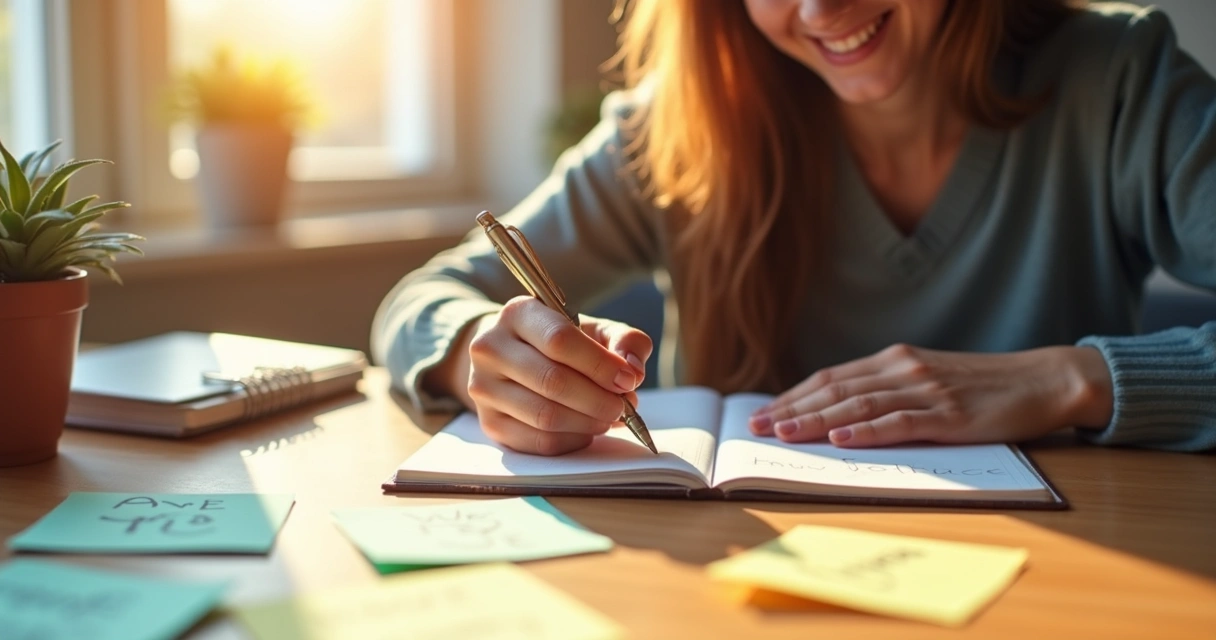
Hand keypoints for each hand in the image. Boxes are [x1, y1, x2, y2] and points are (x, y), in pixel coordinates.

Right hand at [451, 296, 650, 454]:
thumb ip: (624, 341)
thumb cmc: (559, 342)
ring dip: (588, 422)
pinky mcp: (490, 422)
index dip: (600, 364)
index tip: (628, 380)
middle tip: (624, 406)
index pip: (560, 340)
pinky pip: (539, 441)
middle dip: (598, 399)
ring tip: (609, 417)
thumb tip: (632, 370)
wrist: (510, 357)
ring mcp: (484, 388)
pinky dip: (573, 439)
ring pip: (546, 416)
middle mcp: (491, 348)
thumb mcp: (594, 329)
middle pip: (552, 381)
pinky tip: (586, 429)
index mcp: (518, 313)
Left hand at [748, 344, 1112, 446]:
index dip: (794, 396)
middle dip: (792, 410)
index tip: (762, 414)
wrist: (1043, 380)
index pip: (831, 378)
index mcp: (895, 360)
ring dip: (818, 421)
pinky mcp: (952, 416)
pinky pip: (902, 423)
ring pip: (860, 406)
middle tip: (756, 429)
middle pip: (836, 390)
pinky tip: (842, 440)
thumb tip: (840, 415)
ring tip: (784, 434)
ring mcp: (927, 391)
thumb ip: (888, 391)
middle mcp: (904, 369)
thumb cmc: (982, 387)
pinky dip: (869, 431)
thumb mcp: (928, 380)